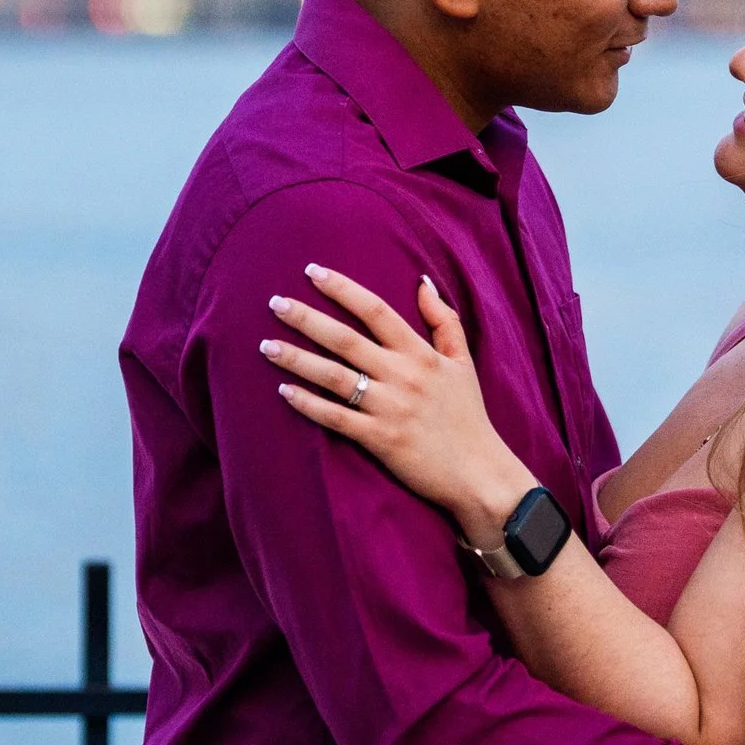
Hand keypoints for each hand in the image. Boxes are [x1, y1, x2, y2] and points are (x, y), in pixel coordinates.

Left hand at [262, 265, 535, 545]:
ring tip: (266, 346)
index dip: (343, 289)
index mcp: (421, 354)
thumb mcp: (463, 361)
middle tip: (274, 304)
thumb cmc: (468, 415)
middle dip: (307, 319)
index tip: (313, 272)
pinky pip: (336, 417)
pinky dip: (309, 404)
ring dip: (297, 360)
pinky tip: (284, 391)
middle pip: (346, 339)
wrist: (479, 472)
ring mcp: (389, 408)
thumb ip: (445, 320)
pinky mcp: (379, 439)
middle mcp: (402, 376)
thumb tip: (422, 281)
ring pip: (334, 376)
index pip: (376, 310)